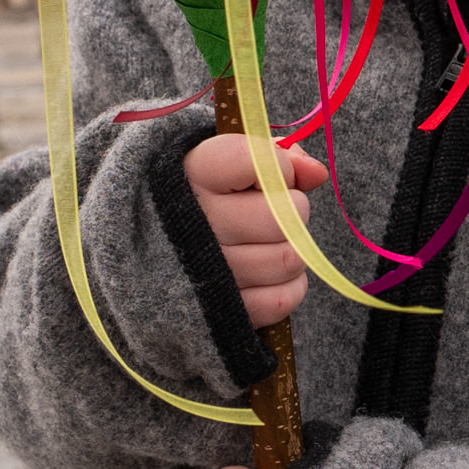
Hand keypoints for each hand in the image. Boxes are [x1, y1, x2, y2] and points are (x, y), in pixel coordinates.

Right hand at [182, 135, 327, 328]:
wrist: (153, 250)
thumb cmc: (205, 197)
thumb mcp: (227, 163)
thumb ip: (275, 156)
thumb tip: (315, 174)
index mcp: (192, 174)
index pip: (257, 162)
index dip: (279, 167)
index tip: (269, 175)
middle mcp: (193, 223)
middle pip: (280, 216)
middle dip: (292, 210)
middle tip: (277, 211)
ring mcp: (205, 273)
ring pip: (288, 258)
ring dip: (291, 249)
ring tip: (270, 242)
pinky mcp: (223, 312)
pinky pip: (283, 298)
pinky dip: (288, 286)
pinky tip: (269, 273)